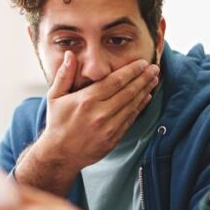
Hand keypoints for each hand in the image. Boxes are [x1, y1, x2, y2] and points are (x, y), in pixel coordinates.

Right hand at [34, 52, 160, 171]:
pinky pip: (130, 119)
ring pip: (132, 105)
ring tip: (154, 80)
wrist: (60, 155)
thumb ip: (64, 75)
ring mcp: (108, 127)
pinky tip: (146, 97)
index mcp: (87, 100)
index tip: (142, 62)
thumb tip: (69, 54)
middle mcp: (100, 113)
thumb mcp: (55, 97)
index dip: (131, 71)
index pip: (115, 81)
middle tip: (155, 68)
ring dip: (145, 91)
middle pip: (128, 92)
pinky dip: (140, 107)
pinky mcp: (113, 138)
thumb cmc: (58, 123)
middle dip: (143, 78)